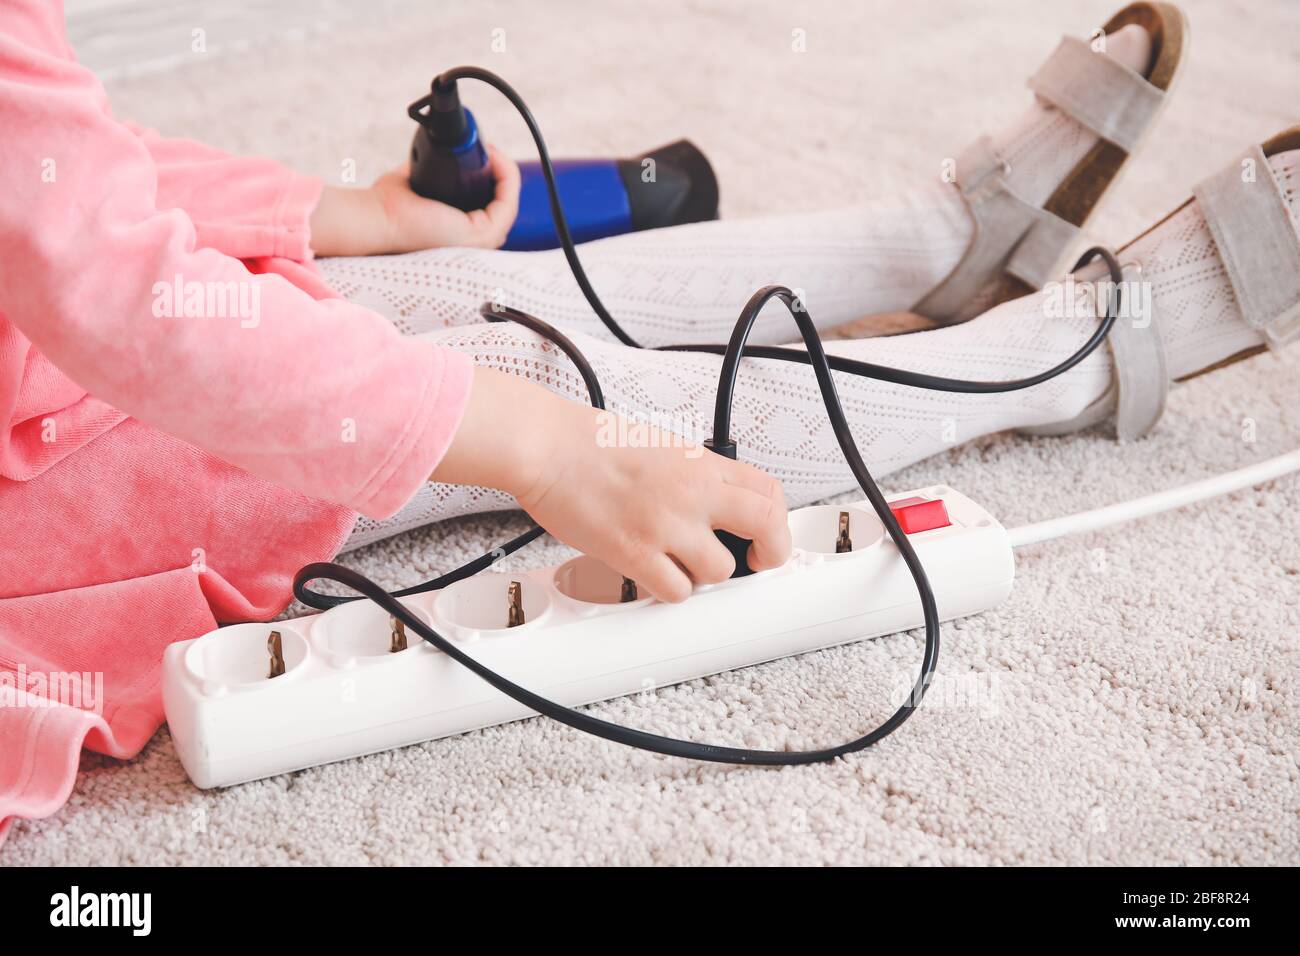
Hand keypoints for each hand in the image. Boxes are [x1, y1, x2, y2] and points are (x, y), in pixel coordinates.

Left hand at [309, 145, 520, 256]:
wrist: (380, 218)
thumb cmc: (391, 206)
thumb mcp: (418, 183)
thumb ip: (430, 173)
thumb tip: (436, 152)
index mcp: (462, 234)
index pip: (489, 204)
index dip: (490, 175)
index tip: (481, 151)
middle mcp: (476, 242)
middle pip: (501, 202)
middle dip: (499, 171)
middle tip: (487, 147)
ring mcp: (482, 241)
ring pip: (508, 200)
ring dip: (505, 170)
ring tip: (491, 149)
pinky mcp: (483, 233)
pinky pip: (508, 201)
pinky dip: (508, 176)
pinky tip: (496, 157)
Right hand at [431, 368, 791, 602]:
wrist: (548, 447)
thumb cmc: (591, 444)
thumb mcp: (662, 445)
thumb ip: (696, 475)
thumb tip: (719, 504)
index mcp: (701, 463)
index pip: (769, 491)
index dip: (776, 521)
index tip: (766, 534)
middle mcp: (692, 492)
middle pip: (767, 528)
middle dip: (769, 554)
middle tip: (756, 563)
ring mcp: (666, 525)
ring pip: (720, 571)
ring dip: (704, 574)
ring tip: (679, 562)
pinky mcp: (636, 553)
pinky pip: (676, 591)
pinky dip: (669, 589)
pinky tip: (653, 574)